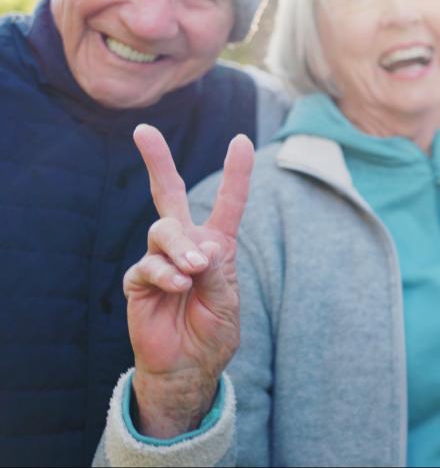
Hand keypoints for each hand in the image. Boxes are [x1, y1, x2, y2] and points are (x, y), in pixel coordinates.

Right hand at [123, 124, 253, 437]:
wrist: (188, 367)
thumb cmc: (213, 333)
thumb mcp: (227, 302)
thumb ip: (219, 273)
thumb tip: (204, 246)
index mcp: (217, 246)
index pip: (228, 203)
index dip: (235, 172)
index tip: (242, 140)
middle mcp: (187, 245)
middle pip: (169, 194)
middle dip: (157, 161)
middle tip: (143, 131)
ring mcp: (160, 260)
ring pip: (163, 229)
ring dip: (180, 247)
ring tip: (193, 271)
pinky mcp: (139, 280)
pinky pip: (147, 264)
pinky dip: (165, 273)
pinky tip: (177, 286)